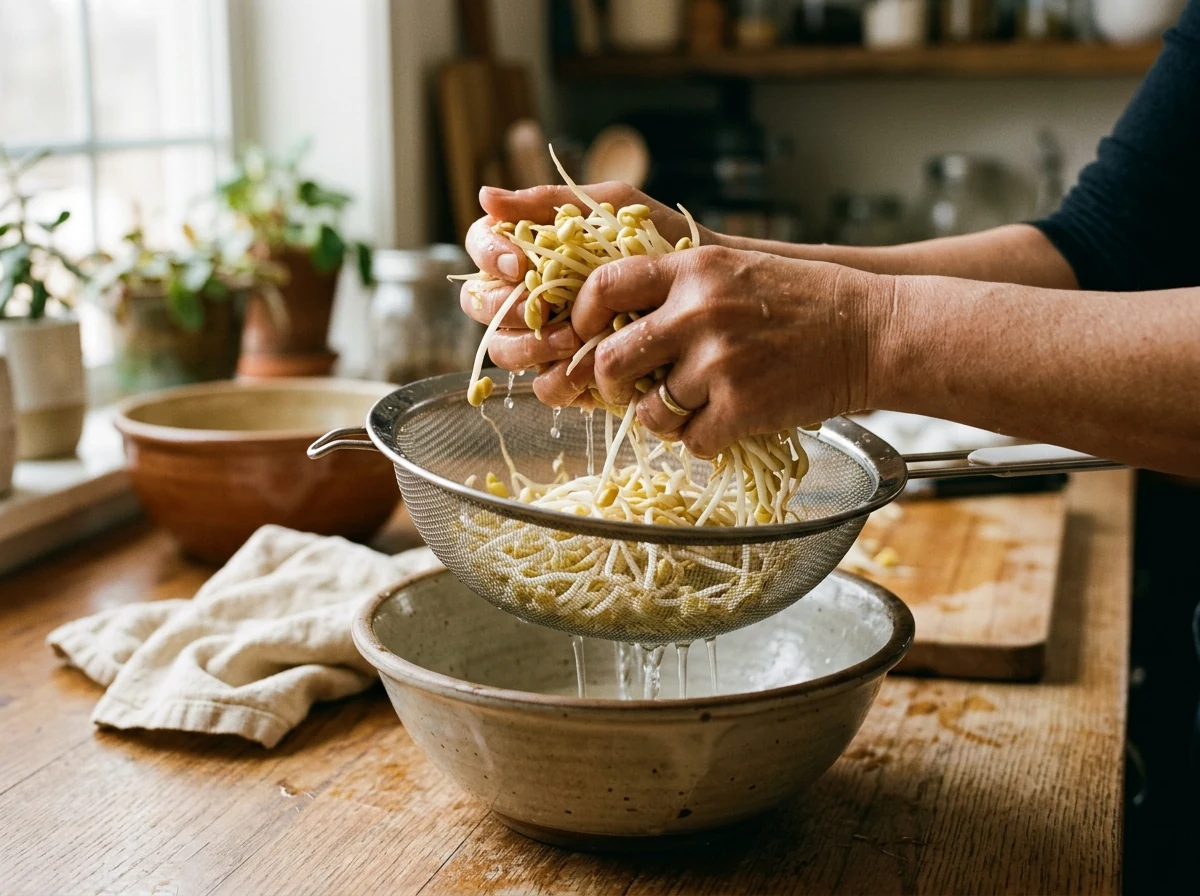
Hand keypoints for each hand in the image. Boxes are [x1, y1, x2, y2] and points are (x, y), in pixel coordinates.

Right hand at [459, 183, 727, 406]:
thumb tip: (484, 195)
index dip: (489, 255)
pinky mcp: (572, 377)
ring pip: (504, 351)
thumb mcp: (609, 207)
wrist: (708, 285)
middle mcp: (528, 295)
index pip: (480, 248)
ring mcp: (546, 339)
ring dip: (531, 346)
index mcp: (528, 251)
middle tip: (545, 308)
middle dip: (509, 308)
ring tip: (573, 339)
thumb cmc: (658, 237)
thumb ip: (549, 202)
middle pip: (482, 306)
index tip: (520, 263)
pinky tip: (587, 370)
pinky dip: (559, 380)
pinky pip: (544, 387)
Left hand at [567, 245, 887, 457]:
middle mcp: (699, 311)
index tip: (585, 339)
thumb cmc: (805, 302)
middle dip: (612, 385)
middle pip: (611, 360)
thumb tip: (615, 325)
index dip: (581, 319)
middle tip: (630, 391)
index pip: (605, 286)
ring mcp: (720, 361)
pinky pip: (693, 442)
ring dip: (662, 419)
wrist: (874, 332)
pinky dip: (704, 441)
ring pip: (650, 412)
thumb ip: (679, 287)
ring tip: (691, 408)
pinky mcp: (743, 406)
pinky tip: (728, 422)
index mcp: (694, 268)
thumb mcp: (736, 269)